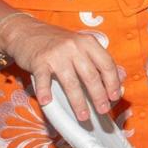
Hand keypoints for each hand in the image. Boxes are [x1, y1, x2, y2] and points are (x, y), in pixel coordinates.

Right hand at [2, 17, 121, 121]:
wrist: (26, 31)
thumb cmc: (58, 42)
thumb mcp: (81, 45)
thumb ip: (98, 61)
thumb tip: (120, 78)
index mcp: (88, 43)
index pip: (106, 64)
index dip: (113, 82)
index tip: (115, 96)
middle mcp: (75, 47)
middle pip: (91, 75)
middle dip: (99, 96)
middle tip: (103, 110)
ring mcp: (57, 54)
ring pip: (71, 82)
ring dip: (78, 102)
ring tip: (83, 116)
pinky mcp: (39, 61)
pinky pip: (43, 79)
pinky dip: (45, 91)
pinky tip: (47, 102)